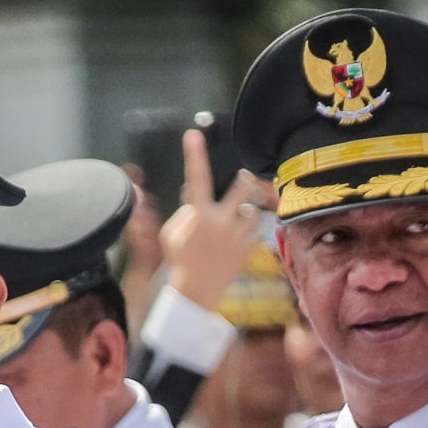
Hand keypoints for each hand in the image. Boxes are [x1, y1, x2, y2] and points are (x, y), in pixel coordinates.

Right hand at [161, 129, 267, 310]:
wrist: (196, 292)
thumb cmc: (180, 260)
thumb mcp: (171, 234)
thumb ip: (184, 212)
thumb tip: (197, 201)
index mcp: (199, 215)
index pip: (196, 178)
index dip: (194, 155)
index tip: (192, 135)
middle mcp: (221, 222)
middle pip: (243, 189)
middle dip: (245, 181)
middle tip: (245, 179)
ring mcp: (237, 236)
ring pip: (253, 212)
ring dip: (247, 213)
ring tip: (237, 221)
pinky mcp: (248, 250)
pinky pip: (256, 232)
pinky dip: (249, 233)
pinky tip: (238, 241)